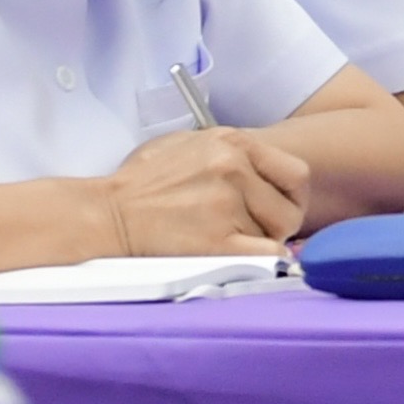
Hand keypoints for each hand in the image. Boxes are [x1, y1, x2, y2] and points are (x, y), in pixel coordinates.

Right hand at [99, 125, 310, 256]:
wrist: (107, 214)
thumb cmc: (143, 184)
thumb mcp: (189, 145)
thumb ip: (230, 153)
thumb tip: (263, 173)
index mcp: (231, 142)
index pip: (296, 173)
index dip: (290, 196)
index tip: (277, 208)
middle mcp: (233, 167)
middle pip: (291, 208)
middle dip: (278, 224)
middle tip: (253, 231)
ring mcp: (226, 203)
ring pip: (277, 234)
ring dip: (259, 242)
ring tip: (227, 239)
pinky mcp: (217, 240)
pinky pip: (268, 255)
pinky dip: (263, 261)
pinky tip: (243, 258)